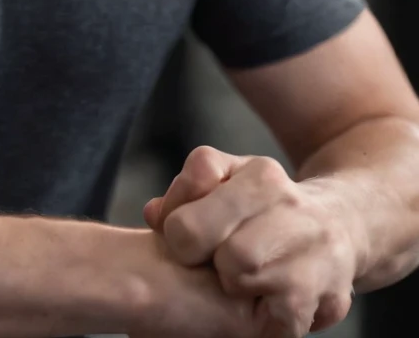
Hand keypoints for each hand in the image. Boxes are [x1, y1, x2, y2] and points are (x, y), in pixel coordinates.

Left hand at [143, 146, 357, 337]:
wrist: (343, 225)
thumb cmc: (266, 206)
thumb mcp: (227, 180)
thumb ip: (186, 191)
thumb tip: (153, 215)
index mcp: (259, 174)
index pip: (187, 215)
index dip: (176, 233)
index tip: (193, 240)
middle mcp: (288, 203)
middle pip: (212, 247)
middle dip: (207, 263)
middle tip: (220, 264)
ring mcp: (313, 248)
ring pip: (238, 277)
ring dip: (236, 290)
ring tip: (250, 281)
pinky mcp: (330, 295)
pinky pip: (276, 322)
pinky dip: (266, 323)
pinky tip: (272, 303)